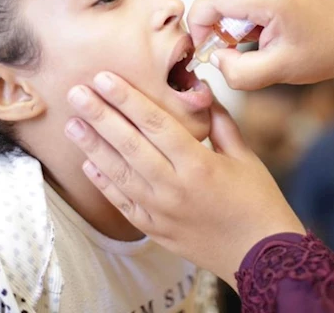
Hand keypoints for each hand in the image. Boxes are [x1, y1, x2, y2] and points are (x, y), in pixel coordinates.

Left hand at [65, 72, 305, 287]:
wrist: (261, 256)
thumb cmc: (257, 201)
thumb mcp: (245, 157)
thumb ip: (221, 123)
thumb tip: (204, 91)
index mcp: (199, 165)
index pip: (155, 124)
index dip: (128, 99)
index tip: (105, 78)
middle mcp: (174, 187)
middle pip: (129, 145)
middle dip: (100, 116)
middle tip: (76, 93)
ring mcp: (160, 211)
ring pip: (119, 173)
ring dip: (92, 147)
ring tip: (72, 124)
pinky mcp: (154, 229)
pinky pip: (122, 203)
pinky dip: (104, 182)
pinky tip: (88, 163)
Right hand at [187, 0, 333, 89]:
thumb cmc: (325, 51)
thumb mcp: (279, 71)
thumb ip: (239, 72)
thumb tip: (216, 58)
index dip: (198, 26)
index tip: (207, 49)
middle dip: (207, 17)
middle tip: (223, 45)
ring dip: (220, 11)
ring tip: (239, 38)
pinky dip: (233, 6)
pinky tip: (251, 29)